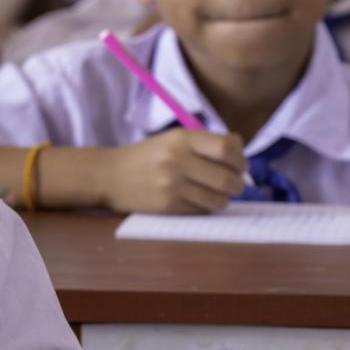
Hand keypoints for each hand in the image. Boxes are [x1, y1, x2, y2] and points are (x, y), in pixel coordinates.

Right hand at [103, 130, 246, 213]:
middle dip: (237, 183)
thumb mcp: (172, 140)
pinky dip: (205, 207)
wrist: (109, 176)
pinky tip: (195, 199)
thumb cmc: (147, 156)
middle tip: (233, 183)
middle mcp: (178, 161)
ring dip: (223, 198)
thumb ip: (205, 144)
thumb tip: (240, 153)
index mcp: (182, 139)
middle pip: (228, 178)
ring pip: (219, 199)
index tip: (239, 163)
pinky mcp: (168, 206)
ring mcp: (172, 186)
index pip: (227, 148)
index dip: (240, 158)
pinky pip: (202, 211)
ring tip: (214, 193)